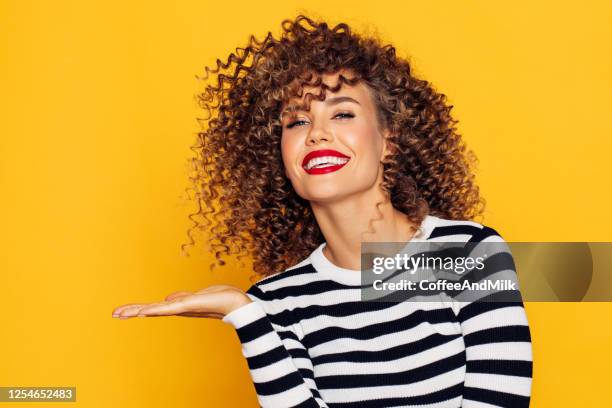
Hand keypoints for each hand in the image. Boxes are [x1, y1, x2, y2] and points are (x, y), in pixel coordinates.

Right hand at [112, 285, 251, 319]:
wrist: (235, 303)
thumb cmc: (218, 298)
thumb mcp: (195, 296)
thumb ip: (180, 298)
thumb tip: (168, 298)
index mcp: (177, 306)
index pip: (154, 307)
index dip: (138, 309)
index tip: (122, 311)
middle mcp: (177, 309)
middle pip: (150, 310)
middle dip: (132, 311)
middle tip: (114, 314)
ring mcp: (182, 308)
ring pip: (155, 309)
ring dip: (138, 310)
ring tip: (121, 313)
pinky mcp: (188, 305)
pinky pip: (168, 308)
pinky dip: (154, 310)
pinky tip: (142, 312)